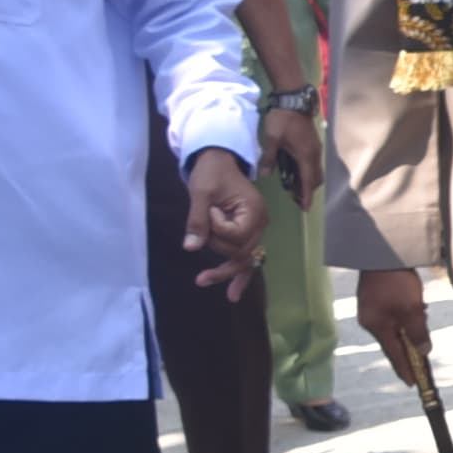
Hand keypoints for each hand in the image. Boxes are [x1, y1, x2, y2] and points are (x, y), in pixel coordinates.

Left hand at [181, 148, 264, 298]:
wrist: (217, 160)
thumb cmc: (211, 172)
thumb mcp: (201, 192)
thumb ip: (198, 220)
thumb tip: (191, 248)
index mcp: (254, 210)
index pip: (238, 235)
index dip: (219, 230)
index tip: (209, 210)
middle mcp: (260, 223)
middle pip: (243, 252)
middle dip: (219, 255)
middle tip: (199, 263)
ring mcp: (255, 229)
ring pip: (244, 259)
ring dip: (226, 272)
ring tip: (203, 281)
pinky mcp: (247, 233)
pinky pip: (245, 257)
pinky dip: (239, 275)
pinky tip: (232, 293)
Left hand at [258, 106, 323, 202]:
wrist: (294, 100)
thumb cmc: (282, 119)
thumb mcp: (271, 139)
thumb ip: (268, 158)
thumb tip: (264, 175)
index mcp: (305, 155)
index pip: (308, 181)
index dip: (307, 195)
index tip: (305, 208)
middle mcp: (314, 154)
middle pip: (316, 178)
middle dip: (309, 190)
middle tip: (297, 199)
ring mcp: (315, 149)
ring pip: (316, 171)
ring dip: (309, 181)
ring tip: (296, 188)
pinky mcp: (313, 144)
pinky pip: (313, 164)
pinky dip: (308, 172)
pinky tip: (296, 172)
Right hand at [358, 267, 432, 386]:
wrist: (381, 252)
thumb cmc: (396, 282)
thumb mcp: (412, 309)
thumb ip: (418, 332)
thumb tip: (423, 352)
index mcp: (377, 327)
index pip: (394, 355)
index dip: (405, 369)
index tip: (413, 384)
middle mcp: (370, 321)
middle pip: (393, 342)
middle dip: (409, 349)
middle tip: (422, 361)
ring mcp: (371, 309)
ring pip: (394, 328)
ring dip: (410, 329)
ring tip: (423, 322)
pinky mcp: (374, 299)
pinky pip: (393, 315)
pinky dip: (405, 317)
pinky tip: (417, 307)